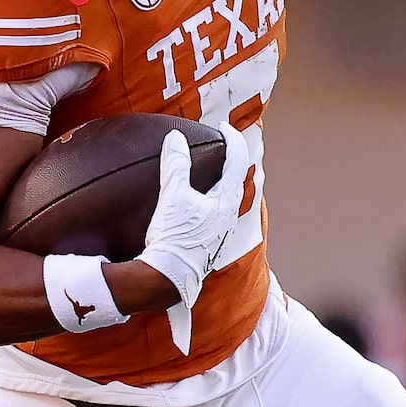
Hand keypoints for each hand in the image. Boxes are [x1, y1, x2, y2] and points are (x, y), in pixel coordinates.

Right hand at [135, 128, 246, 354]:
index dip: (232, 139)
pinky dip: (211, 203)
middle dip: (231, 162)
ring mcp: (220, 234)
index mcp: (226, 202)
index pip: (237, 161)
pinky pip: (216, 216)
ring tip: (211, 176)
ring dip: (222, 185)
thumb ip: (176, 164)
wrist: (168, 279)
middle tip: (223, 148)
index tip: (223, 127)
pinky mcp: (208, 246)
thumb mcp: (173, 196)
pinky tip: (197, 208)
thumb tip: (175, 138)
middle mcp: (228, 218)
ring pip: (227, 201)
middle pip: (237, 182)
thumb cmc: (175, 237)